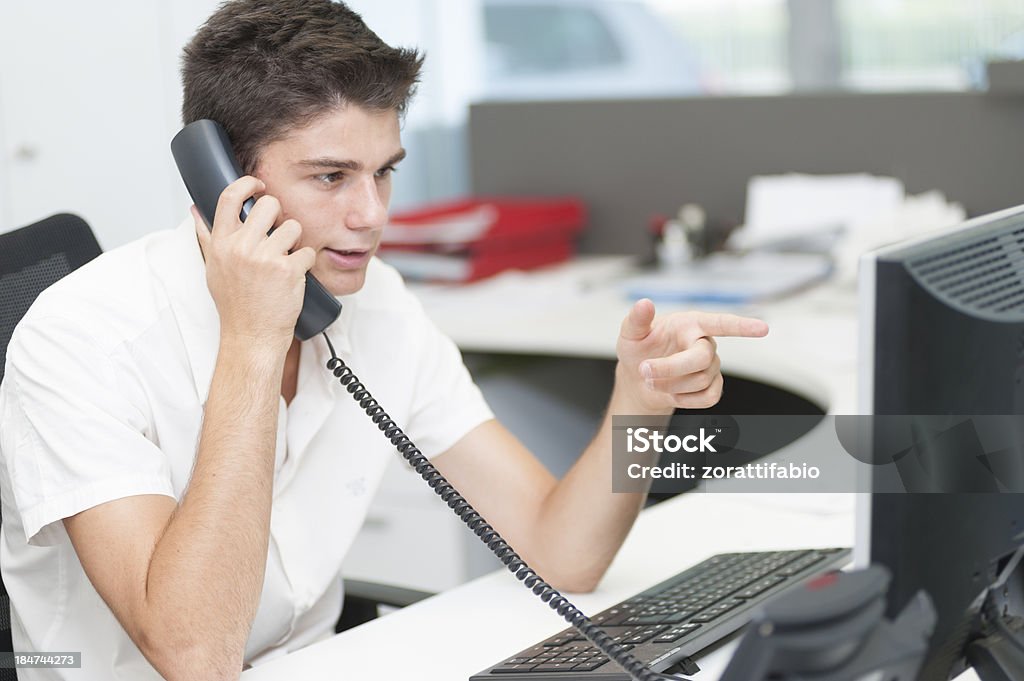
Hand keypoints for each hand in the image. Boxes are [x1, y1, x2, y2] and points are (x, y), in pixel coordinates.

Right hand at [192, 176, 315, 348]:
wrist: (251, 336)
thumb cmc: (234, 305)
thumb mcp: (213, 269)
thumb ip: (207, 237)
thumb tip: (196, 210)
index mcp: (221, 244)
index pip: (230, 197)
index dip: (247, 184)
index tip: (258, 185)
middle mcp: (241, 247)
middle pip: (269, 204)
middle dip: (279, 216)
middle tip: (278, 233)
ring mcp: (265, 258)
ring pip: (293, 227)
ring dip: (295, 241)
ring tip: (286, 259)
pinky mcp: (288, 271)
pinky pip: (307, 251)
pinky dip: (306, 263)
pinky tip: (295, 275)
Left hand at [615, 299, 768, 411]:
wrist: (638, 379)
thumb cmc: (638, 350)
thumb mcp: (631, 333)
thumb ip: (637, 319)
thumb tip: (644, 303)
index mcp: (690, 324)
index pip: (721, 323)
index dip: (742, 326)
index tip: (763, 328)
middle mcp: (705, 343)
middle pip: (702, 359)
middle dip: (671, 368)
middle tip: (644, 371)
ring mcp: (711, 366)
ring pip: (701, 381)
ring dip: (669, 385)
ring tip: (651, 379)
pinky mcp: (712, 387)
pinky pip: (707, 398)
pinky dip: (684, 399)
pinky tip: (671, 392)